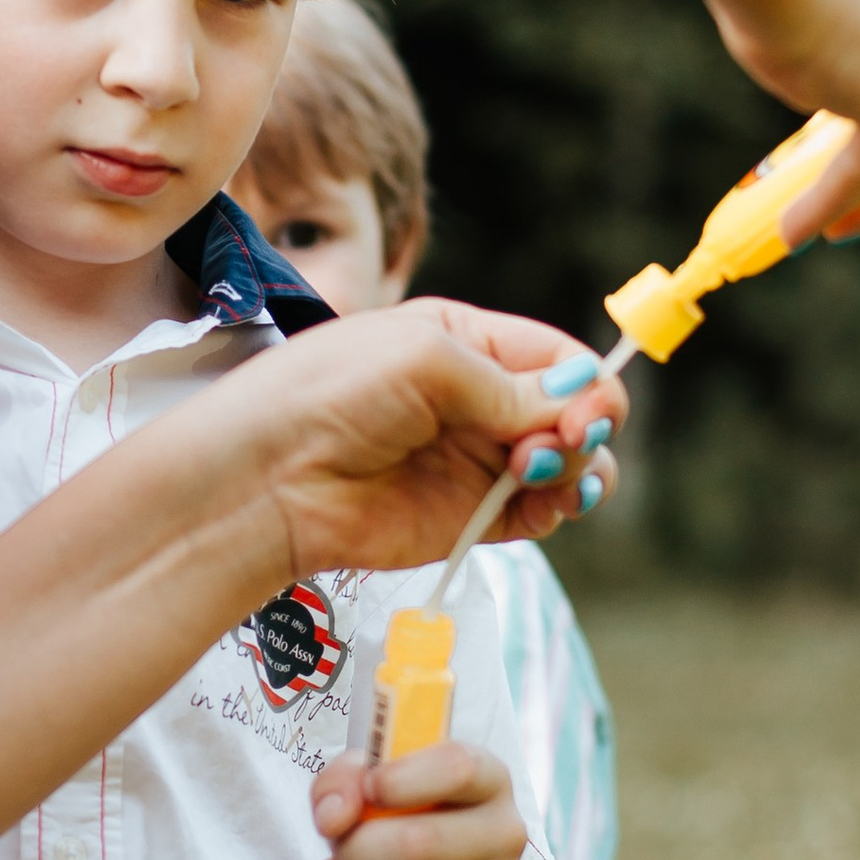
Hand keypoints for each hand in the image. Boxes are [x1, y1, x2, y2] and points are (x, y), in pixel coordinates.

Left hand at [194, 304, 623, 585]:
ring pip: (568, 465)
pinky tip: (539, 507)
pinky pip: (539, 514)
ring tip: (535, 476)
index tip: (587, 413)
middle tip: (551, 447)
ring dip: (576, 470)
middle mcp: (480, 399)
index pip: (561, 356)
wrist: (268, 477)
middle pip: (575, 412)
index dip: (591, 384)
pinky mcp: (470, 518)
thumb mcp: (425, 358)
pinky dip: (555, 510)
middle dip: (582, 428)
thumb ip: (509, 382)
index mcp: (468, 341)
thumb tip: (582, 399)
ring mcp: (476, 461)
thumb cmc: (328, 393)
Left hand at [307, 739, 529, 859]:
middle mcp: (505, 834)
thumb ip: (341, 783)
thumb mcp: (363, 779)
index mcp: (488, 778)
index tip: (366, 788)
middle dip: (356, 849)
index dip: (400, 780)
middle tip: (334, 850)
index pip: (458, 771)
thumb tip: (334, 818)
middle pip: (421, 845)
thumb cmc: (395, 810)